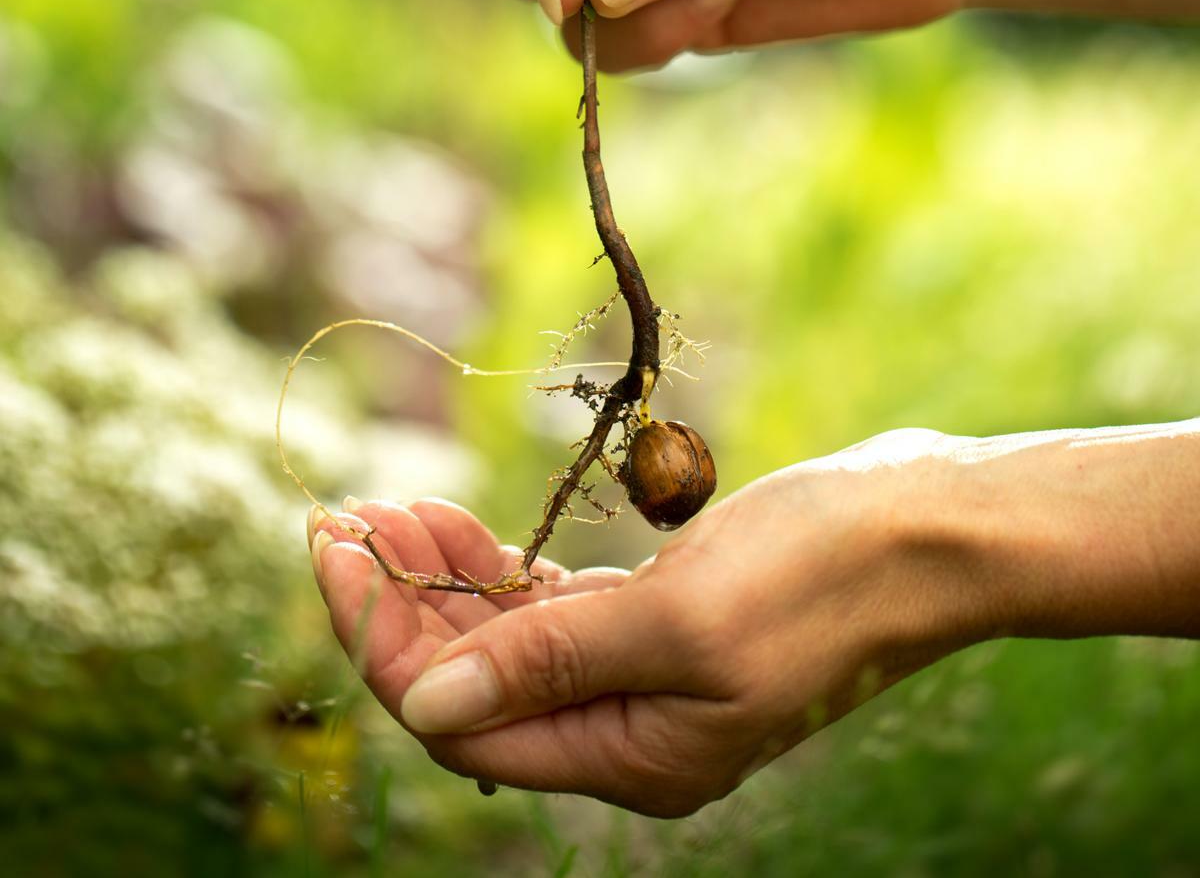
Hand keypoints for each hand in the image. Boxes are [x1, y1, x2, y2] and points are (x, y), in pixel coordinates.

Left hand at [308, 432, 980, 815]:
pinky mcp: (661, 622)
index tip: (334, 550)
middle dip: (401, 603)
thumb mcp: (682, 620)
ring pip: (509, 642)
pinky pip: (553, 613)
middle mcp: (628, 731)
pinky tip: (460, 530)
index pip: (462, 714)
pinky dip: (500, 573)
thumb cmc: (820, 572)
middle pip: (473, 681)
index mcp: (632, 757)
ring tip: (386, 509)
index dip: (383, 637)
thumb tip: (424, 701)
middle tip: (347, 517)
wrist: (925, 530)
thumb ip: (551, 660)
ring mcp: (644, 676)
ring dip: (444, 579)